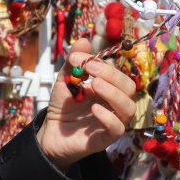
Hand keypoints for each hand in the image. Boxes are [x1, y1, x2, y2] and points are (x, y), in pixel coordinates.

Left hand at [37, 38, 137, 169]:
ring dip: (114, 94)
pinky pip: (117, 128)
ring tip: (94, 85)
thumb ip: (74, 63)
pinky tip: (94, 109)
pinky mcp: (107, 139)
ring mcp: (114, 121)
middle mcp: (116, 104)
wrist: (51, 132)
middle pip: (129, 88)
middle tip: (90, 69)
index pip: (116, 73)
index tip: (80, 58)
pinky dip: (109, 117)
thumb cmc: (63, 106)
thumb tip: (83, 40)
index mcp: (110, 88)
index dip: (102, 63)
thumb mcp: (66, 81)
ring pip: (129, 108)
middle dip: (112, 75)